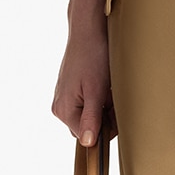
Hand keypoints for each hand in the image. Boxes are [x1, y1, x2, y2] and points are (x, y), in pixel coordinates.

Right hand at [52, 13, 114, 147]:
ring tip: (108, 87)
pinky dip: (100, 97)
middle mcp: (60, 107)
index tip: (114, 111)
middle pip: (89, 127)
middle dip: (105, 115)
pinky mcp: (71, 90)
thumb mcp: (96, 91)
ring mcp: (65, 98)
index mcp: (63, 110)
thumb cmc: (93, 57)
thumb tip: (87, 143)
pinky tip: (103, 84)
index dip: (105, 128)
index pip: (87, 136)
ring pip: (91, 115)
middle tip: (112, 95)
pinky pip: (89, 103)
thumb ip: (92, 118)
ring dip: (104, 105)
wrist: (88, 31)